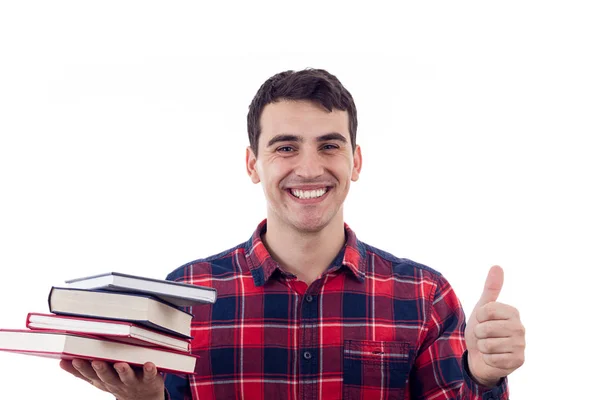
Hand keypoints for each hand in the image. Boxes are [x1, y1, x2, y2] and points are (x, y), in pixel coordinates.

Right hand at [59, 358, 164, 399]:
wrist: (144, 398)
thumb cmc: (119, 382)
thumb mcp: (99, 379)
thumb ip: (83, 371)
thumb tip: (61, 361)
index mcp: (103, 380)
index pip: (90, 375)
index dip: (81, 369)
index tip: (73, 359)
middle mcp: (116, 382)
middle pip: (107, 377)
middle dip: (101, 369)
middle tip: (95, 361)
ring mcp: (132, 382)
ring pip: (127, 377)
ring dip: (123, 371)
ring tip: (120, 364)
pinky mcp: (149, 380)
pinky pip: (149, 375)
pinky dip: (149, 370)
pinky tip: (149, 364)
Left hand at [465, 266, 525, 386]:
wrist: (480, 356)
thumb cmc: (482, 329)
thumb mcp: (483, 307)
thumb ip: (491, 288)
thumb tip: (497, 266)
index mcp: (512, 312)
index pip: (486, 310)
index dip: (478, 317)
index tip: (483, 320)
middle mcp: (520, 328)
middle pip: (485, 328)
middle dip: (479, 334)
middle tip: (485, 336)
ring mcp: (520, 345)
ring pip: (488, 344)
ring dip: (483, 347)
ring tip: (489, 347)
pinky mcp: (518, 361)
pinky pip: (492, 359)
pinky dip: (488, 359)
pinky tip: (494, 358)